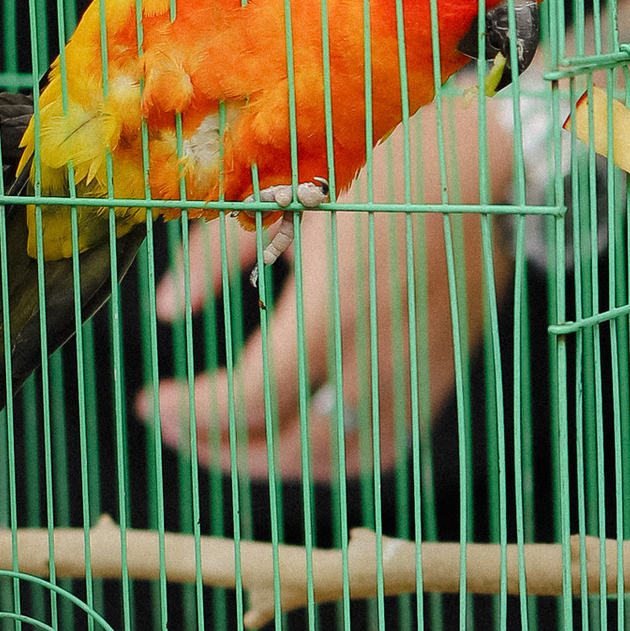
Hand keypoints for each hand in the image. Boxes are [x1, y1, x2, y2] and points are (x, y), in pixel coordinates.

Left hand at [139, 93, 512, 482]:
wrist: (478, 169)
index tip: (151, 402)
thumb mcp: (283, 202)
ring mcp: (412, 374)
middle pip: (288, 445)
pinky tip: (301, 438)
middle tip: (177, 428)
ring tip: (229, 441)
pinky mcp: (436, 377)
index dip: (192, 414)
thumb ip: (216, 257)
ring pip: (337, 460)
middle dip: (218, 447)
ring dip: (274, 462)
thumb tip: (167, 309)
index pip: (249, 398)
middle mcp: (375, 356)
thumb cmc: (378, 171)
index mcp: (332, 310)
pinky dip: (334, 459)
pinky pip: (383, 447)